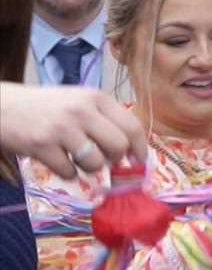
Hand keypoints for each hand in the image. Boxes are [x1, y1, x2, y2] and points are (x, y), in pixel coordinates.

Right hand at [0, 82, 146, 178]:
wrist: (2, 106)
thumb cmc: (46, 107)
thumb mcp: (78, 102)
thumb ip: (104, 120)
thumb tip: (132, 151)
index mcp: (95, 98)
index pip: (132, 126)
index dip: (140, 148)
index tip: (139, 161)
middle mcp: (81, 110)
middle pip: (118, 147)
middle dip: (115, 159)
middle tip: (103, 159)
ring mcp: (61, 127)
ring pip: (95, 162)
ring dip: (89, 168)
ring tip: (76, 158)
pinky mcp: (42, 145)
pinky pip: (69, 172)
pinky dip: (66, 172)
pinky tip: (57, 160)